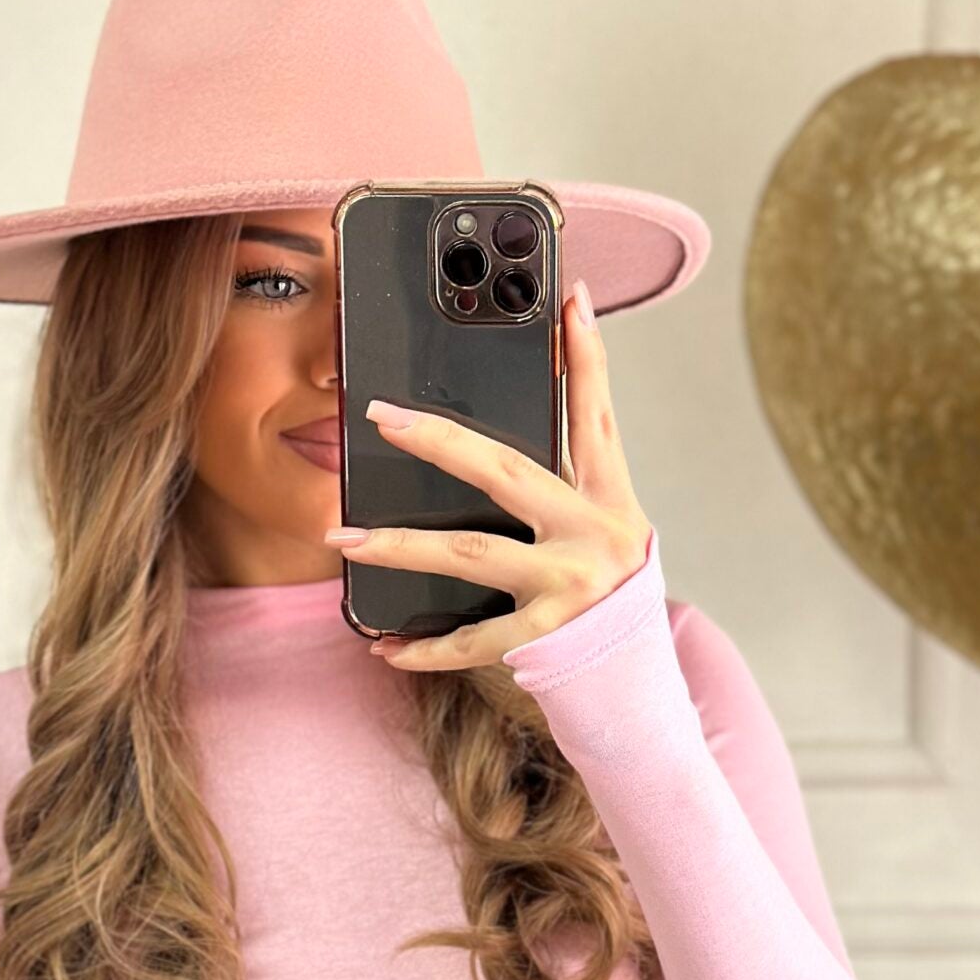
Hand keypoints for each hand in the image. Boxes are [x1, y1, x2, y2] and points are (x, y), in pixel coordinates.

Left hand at [324, 278, 653, 669]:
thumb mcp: (607, 532)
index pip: (594, 417)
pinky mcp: (545, 638)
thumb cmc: (611, 599)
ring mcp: (568, 587)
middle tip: (383, 415)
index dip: (586, 357)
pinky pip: (472, 640)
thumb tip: (491, 447)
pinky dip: (426, 649)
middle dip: (442, 440)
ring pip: (472, 554)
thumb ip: (567, 489)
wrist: (636, 682)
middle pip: (507, 472)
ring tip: (344, 539)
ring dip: (402, 547)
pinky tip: (385, 647)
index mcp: (610, 500)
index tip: (568, 297)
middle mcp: (592, 535)